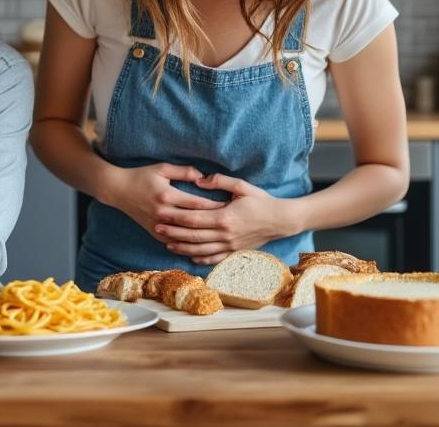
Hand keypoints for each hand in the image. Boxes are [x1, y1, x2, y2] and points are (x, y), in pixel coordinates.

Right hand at [106, 163, 226, 244]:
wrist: (118, 190)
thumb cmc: (141, 176)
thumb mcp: (162, 168)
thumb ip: (184, 171)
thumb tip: (203, 176)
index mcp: (168, 196)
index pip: (198, 203)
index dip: (215, 206)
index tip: (230, 206)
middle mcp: (163, 212)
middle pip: (194, 220)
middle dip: (213, 222)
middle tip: (231, 223)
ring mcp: (158, 225)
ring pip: (185, 235)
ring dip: (202, 236)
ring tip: (219, 235)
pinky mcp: (154, 232)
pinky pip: (174, 242)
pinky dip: (187, 245)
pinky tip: (200, 246)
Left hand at [155, 173, 299, 264]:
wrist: (281, 220)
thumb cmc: (262, 201)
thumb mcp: (243, 186)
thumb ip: (220, 182)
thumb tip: (199, 180)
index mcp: (224, 216)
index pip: (193, 218)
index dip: (175, 217)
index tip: (161, 213)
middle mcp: (224, 234)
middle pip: (192, 235)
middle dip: (173, 232)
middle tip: (157, 228)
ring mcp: (229, 245)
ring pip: (200, 249)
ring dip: (182, 247)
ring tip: (167, 244)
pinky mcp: (234, 252)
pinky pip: (213, 258)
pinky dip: (200, 258)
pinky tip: (189, 256)